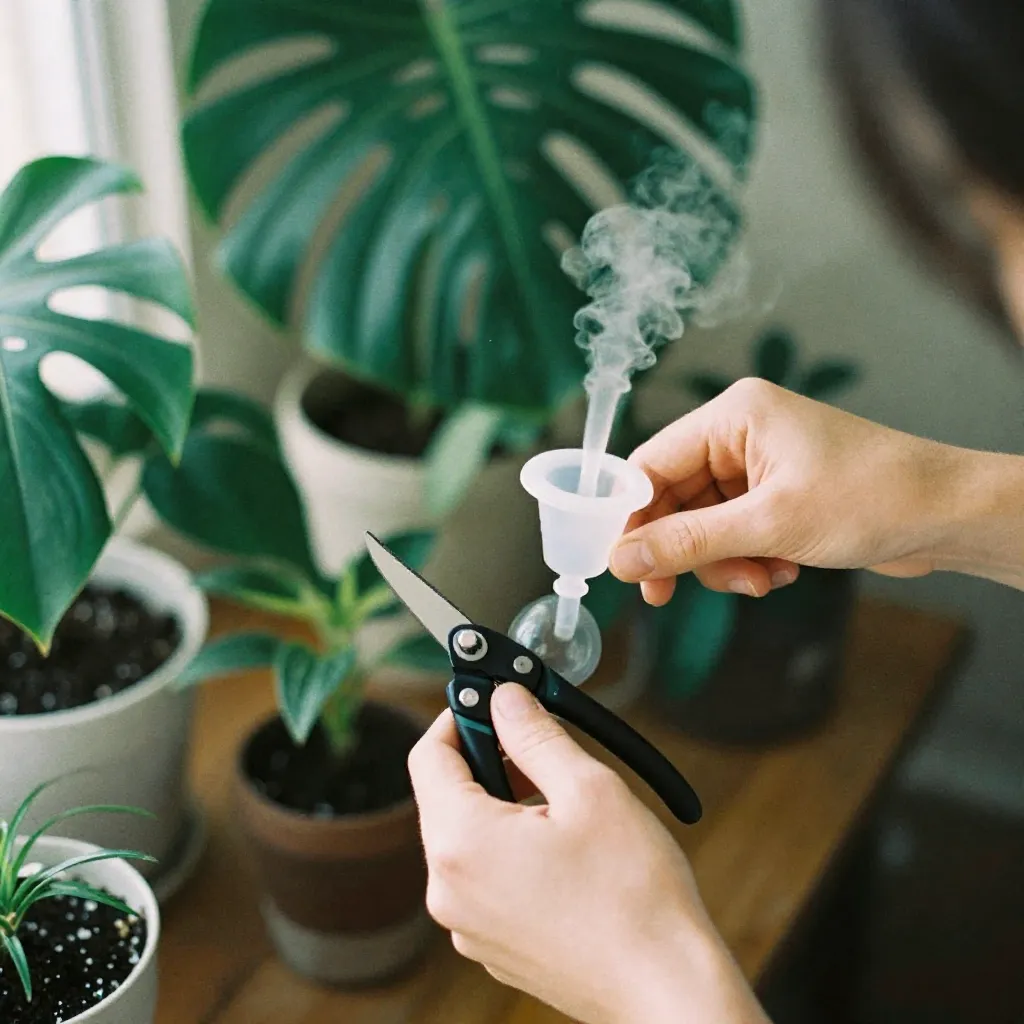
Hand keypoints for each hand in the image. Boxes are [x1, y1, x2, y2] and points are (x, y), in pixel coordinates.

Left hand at [408, 684, 768, 1023]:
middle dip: (486, 760)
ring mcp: (466, 924)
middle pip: (443, 796)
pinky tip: (560, 847)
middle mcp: (448, 889)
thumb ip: (535, 735)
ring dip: (500, 803)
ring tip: (559, 799)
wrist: (664, 988)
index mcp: (461, 843)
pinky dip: (508, 848)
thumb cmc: (634, 895)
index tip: (492, 701)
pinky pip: (481, 877)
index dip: (458, 716)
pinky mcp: (490, 944)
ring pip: (464, 837)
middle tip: (539, 747)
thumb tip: (504, 699)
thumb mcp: (589, 789)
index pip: (428, 755)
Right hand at [610, 378, 1023, 603]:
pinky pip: (734, 533)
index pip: (651, 463)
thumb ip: (687, 542)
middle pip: (675, 499)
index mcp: (735, 416)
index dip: (631, 516)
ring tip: (759, 579)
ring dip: (722, 562)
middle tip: (668, 593)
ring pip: (704, 525)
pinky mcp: (778, 496)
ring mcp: (761, 466)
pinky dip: (747, 560)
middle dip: (684, 550)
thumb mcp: (769, 526)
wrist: (949, 516)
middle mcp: (742, 435)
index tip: (623, 563)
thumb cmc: (874, 497)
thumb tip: (623, 558)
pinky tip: (780, 572)